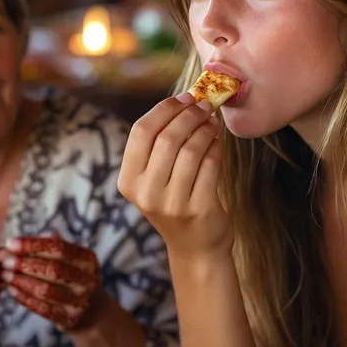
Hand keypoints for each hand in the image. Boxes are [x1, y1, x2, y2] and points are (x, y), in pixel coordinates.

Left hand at [0, 237, 99, 330]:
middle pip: (53, 269)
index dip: (33, 245)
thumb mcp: (67, 258)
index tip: (10, 243)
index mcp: (87, 259)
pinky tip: (12, 290)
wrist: (91, 310)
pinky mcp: (70, 319)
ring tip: (5, 275)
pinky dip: (25, 298)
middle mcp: (88, 280)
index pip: (59, 248)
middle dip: (24, 264)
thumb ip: (45, 247)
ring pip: (46, 290)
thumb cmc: (70, 276)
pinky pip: (43, 308)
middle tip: (4, 261)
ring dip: (21, 282)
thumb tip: (12, 245)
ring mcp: (80, 301)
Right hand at [118, 94, 231, 259]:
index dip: (165, 109)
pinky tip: (218, 143)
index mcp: (129, 181)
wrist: (196, 247)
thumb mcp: (155, 179)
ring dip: (206, 129)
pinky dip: (216, 147)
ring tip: (213, 122)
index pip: (141, 132)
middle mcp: (146, 194)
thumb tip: (185, 100)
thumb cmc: (176, 203)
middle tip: (205, 105)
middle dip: (190, 115)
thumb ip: (160, 145)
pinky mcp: (199, 209)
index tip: (185, 98)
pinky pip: (210, 164)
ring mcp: (172, 204)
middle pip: (167, 138)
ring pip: (191, 150)